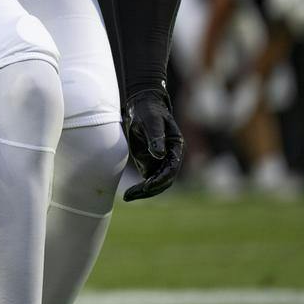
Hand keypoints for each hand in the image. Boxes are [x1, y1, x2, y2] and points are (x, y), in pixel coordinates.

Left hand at [122, 85, 184, 201]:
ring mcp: (159, 161)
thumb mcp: (151, 121)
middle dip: (150, 190)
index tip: (147, 186)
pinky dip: (140, 188)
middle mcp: (169, 157)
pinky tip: (129, 193)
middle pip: (164, 181)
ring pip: (156, 183)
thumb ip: (155, 136)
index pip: (171, 169)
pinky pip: (147, 180)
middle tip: (131, 195)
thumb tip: (160, 155)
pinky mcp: (149, 162)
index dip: (160, 179)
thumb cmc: (148, 110)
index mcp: (175, 147)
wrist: (142, 106)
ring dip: (144, 192)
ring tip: (128, 197)